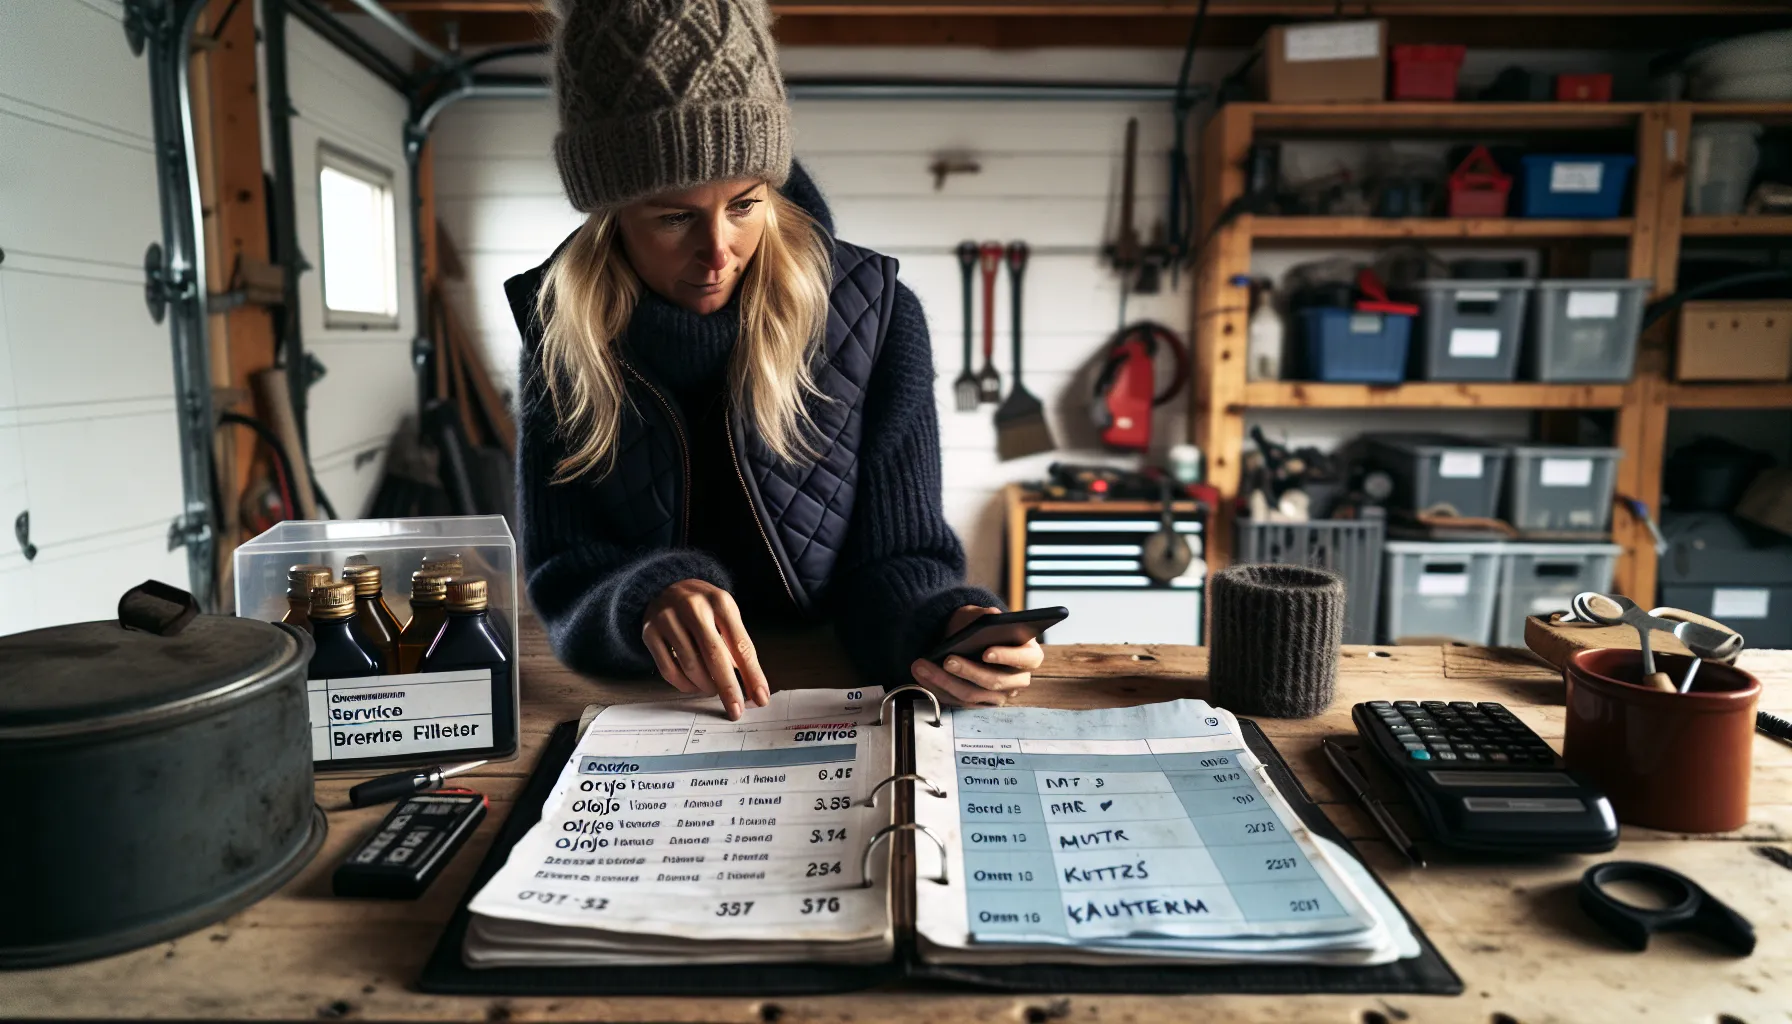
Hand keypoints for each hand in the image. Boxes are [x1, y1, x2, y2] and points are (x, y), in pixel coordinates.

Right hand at [642, 580, 769, 719]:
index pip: (740, 644)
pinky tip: (694, 686)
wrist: (667, 587)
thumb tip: (751, 687)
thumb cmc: (705, 608)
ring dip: (706, 686)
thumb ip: (738, 646)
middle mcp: (693, 607)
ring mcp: (668, 618)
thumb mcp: (726, 615)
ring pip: (691, 666)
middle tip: (736, 709)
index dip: (752, 674)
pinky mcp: (650, 632)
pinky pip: (669, 670)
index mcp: (720, 602)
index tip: (760, 697)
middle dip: (728, 688)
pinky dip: (685, 685)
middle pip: (714, 656)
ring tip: (713, 690)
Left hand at [909, 605, 1041, 706]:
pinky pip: (957, 701)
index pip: (1026, 659)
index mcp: (1029, 655)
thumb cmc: (980, 627)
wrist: (966, 640)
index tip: (986, 652)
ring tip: (923, 666)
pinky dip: (937, 688)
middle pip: (995, 681)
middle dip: (968, 671)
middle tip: (947, 659)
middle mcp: (1017, 679)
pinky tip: (922, 674)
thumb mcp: (984, 615)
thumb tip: (991, 617)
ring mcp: (998, 695)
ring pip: (972, 695)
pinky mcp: (977, 703)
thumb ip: (989, 615)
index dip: (1007, 656)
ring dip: (944, 681)